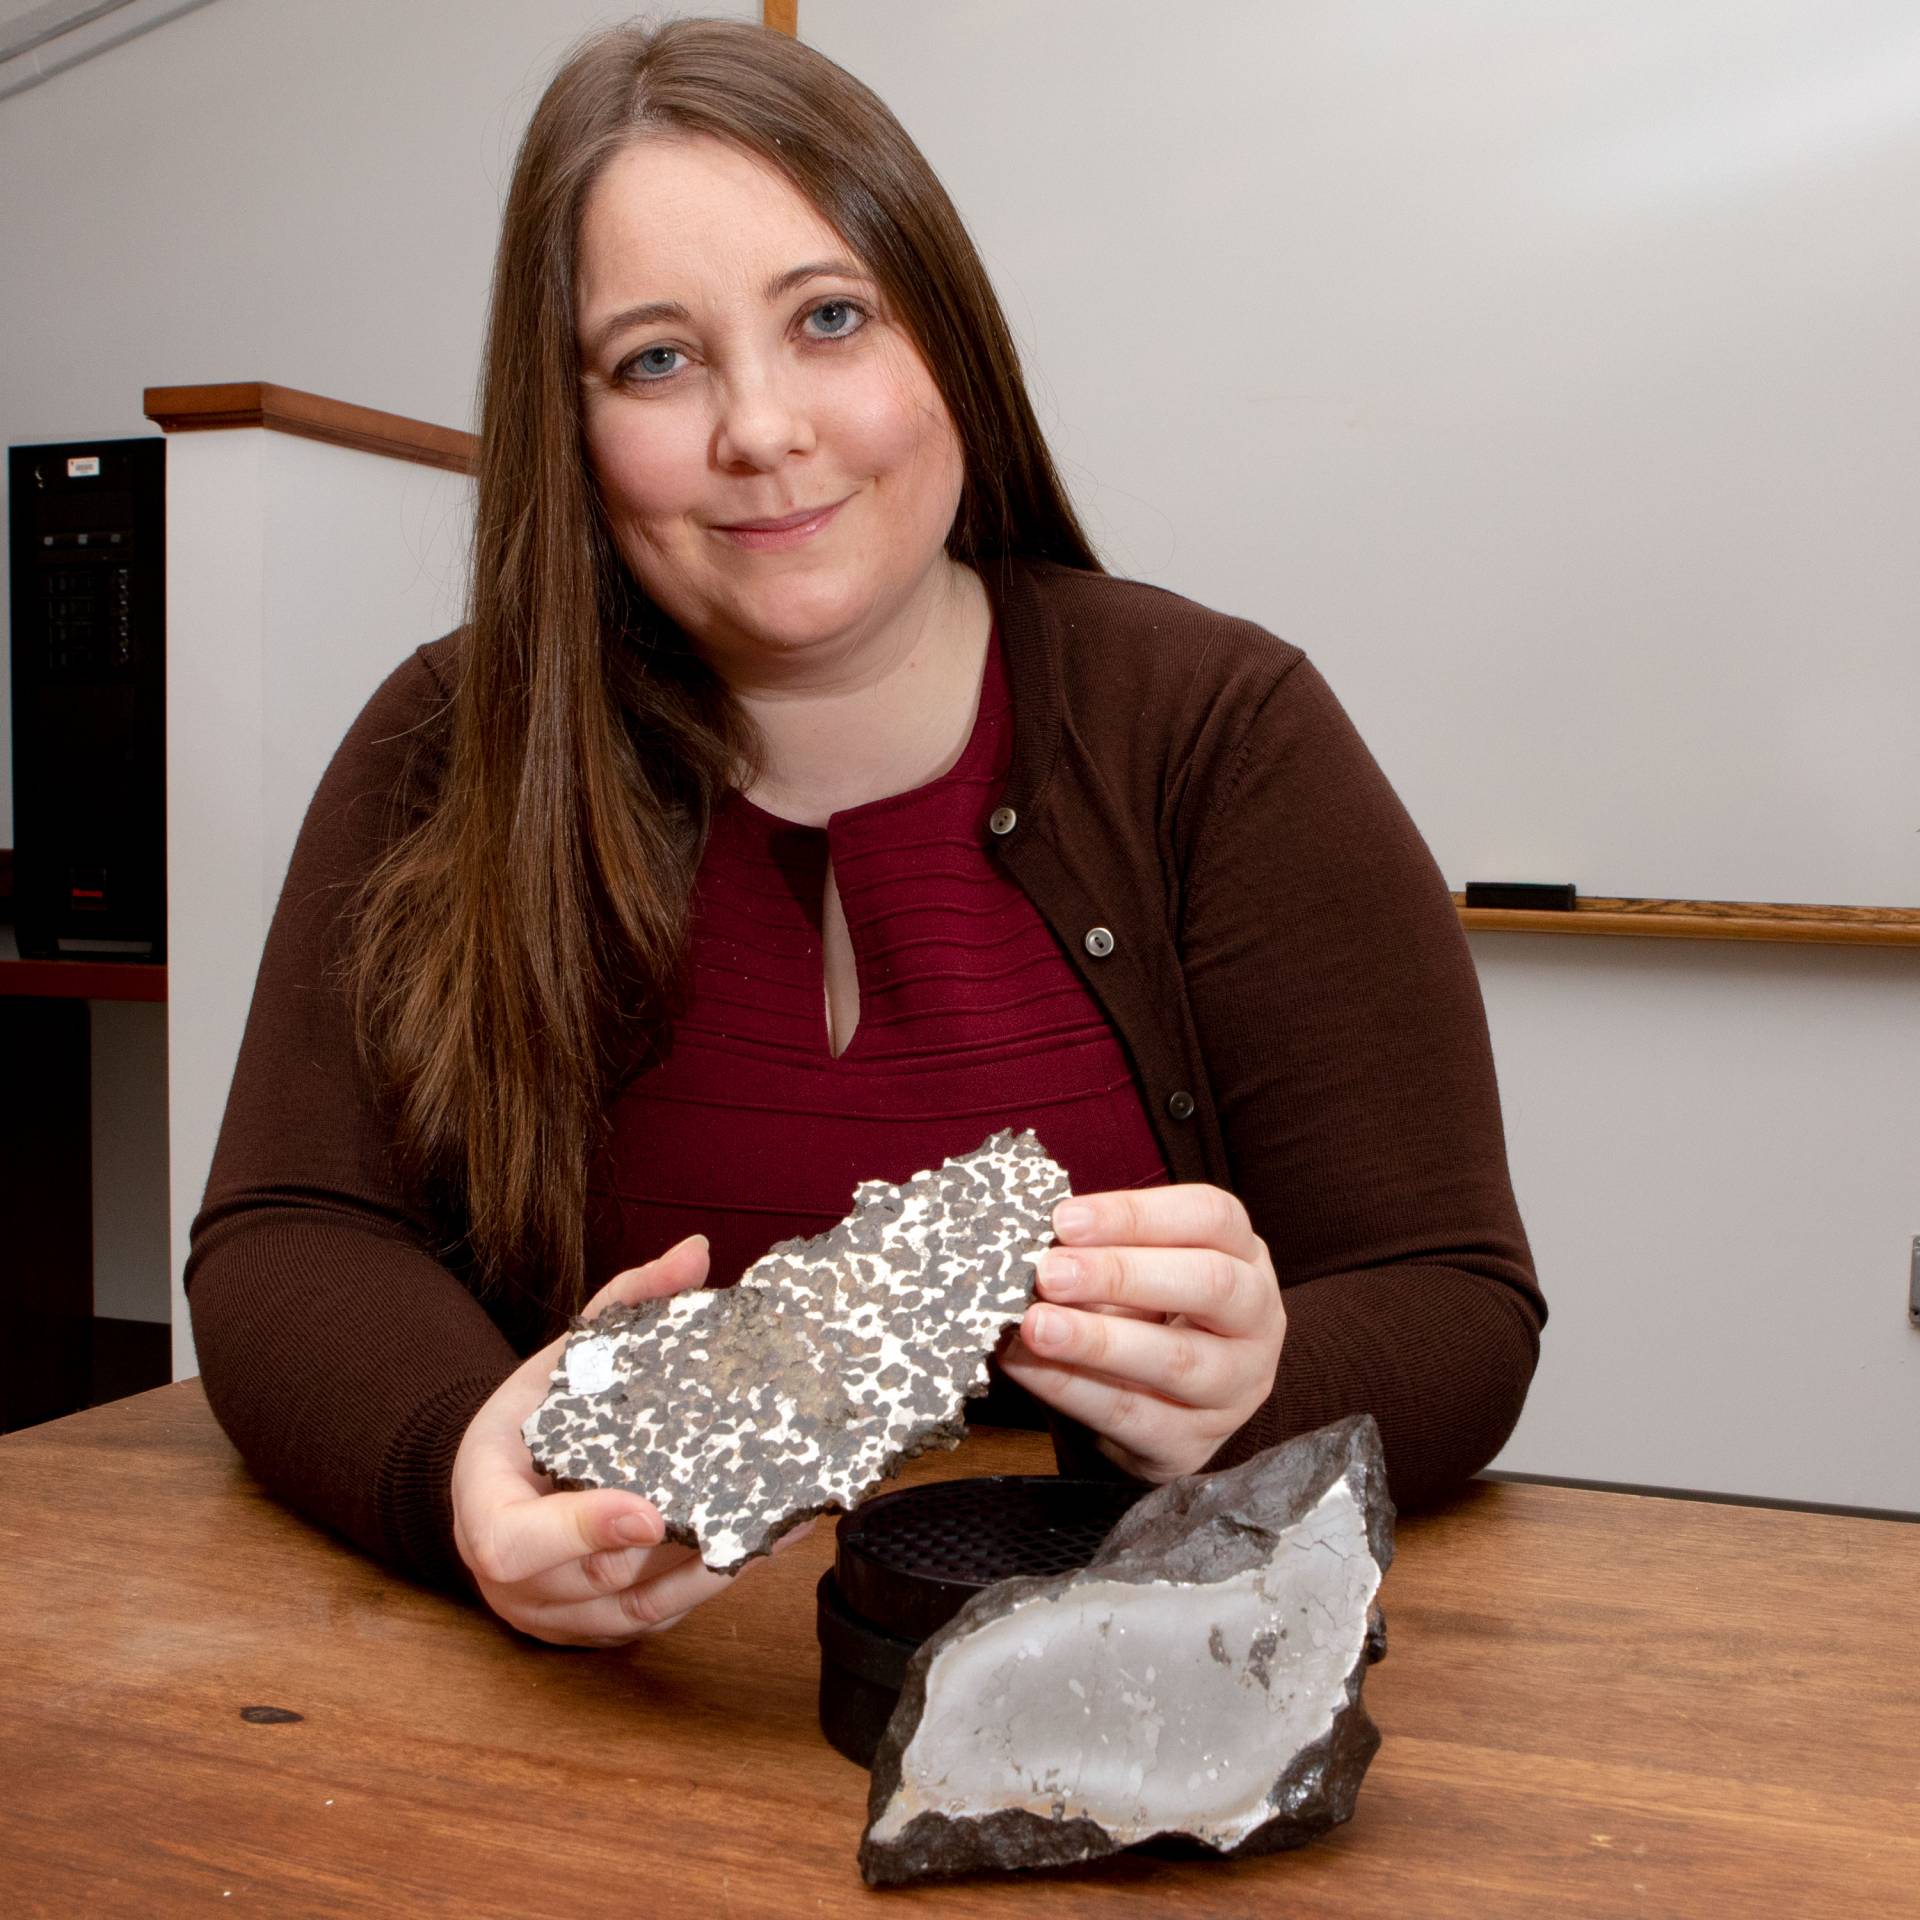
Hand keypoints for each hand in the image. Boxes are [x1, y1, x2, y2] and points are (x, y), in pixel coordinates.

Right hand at [452, 1234, 808, 1645]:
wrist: (500, 1482)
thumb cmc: (530, 1420)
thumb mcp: (562, 1358)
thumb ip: (624, 1304)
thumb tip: (695, 1253)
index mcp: (486, 1506)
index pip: (515, 1541)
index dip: (582, 1531)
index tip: (650, 1509)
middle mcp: (514, 1577)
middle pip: (594, 1580)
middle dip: (672, 1549)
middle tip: (742, 1507)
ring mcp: (556, 1614)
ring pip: (636, 1612)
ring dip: (707, 1574)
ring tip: (773, 1528)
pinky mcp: (598, 1631)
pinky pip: (656, 1620)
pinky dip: (707, 1588)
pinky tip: (760, 1548)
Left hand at [998, 1185, 1285, 1483]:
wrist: (1160, 1411)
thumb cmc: (1150, 1316)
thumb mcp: (1142, 1271)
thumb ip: (1103, 1251)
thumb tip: (1032, 1241)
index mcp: (1245, 1256)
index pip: (1210, 1217)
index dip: (1136, 1214)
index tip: (1064, 1219)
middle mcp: (1256, 1319)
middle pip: (1208, 1283)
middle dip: (1121, 1274)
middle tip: (1049, 1272)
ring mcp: (1234, 1387)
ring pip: (1176, 1360)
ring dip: (1096, 1341)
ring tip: (1036, 1324)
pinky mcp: (1192, 1444)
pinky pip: (1131, 1415)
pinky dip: (1071, 1388)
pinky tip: (1028, 1365)